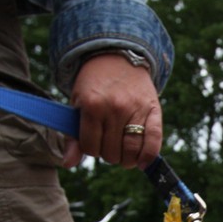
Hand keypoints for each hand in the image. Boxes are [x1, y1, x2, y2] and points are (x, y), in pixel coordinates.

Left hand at [64, 53, 162, 169]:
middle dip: (108, 153)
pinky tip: (142, 163)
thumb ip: (73, 136)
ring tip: (123, 153)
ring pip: (130, 151)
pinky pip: (153, 141)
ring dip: (126, 159)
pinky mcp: (153, 111)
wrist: (117, 57)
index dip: (91, 149)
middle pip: (111, 152)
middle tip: (108, 142)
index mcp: (92, 106)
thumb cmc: (94, 84)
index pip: (91, 147)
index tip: (93, 141)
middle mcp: (115, 109)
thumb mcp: (78, 105)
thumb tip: (68, 164)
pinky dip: (148, 157)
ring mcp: (136, 110)